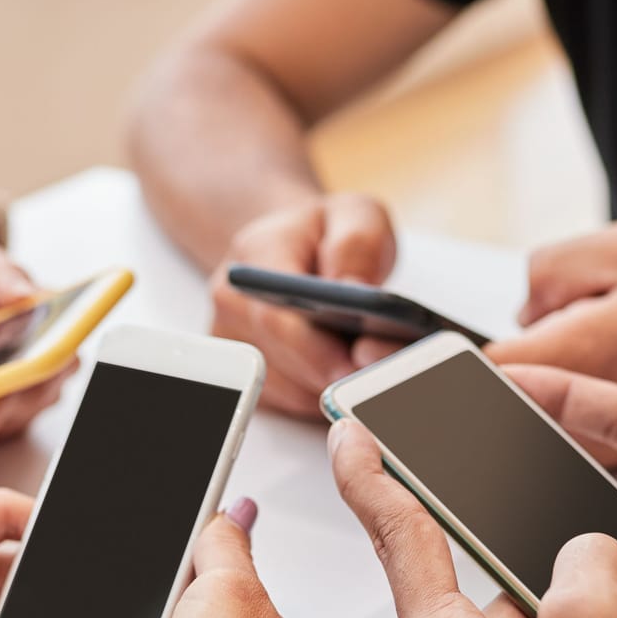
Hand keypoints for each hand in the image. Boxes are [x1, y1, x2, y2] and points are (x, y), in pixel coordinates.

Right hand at [57, 500, 308, 617]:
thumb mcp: (231, 590)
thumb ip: (221, 546)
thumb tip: (233, 509)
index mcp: (227, 611)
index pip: (189, 564)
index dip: (158, 544)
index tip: (121, 522)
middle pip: (143, 612)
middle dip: (108, 594)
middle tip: (65, 565)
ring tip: (38, 612)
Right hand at [209, 194, 396, 415]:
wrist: (298, 245)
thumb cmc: (326, 233)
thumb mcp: (355, 215)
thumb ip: (357, 243)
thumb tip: (354, 288)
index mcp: (255, 256)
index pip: (276, 317)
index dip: (318, 350)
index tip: (360, 364)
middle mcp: (233, 301)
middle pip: (279, 361)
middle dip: (335, 375)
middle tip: (383, 381)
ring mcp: (236, 340)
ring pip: (285, 390)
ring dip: (331, 390)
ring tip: (376, 376)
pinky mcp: (249, 370)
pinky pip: (289, 401)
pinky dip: (324, 397)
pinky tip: (353, 380)